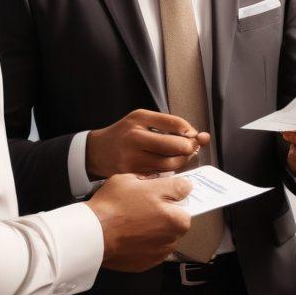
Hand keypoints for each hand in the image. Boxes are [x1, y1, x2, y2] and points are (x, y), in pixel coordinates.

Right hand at [85, 173, 192, 271]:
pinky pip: (152, 250)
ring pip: (165, 235)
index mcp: (177, 216)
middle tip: (142, 207)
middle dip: (164, 212)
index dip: (170, 191)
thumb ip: (161, 181)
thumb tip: (170, 182)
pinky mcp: (148, 264)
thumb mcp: (137, 179)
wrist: (92, 235)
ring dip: (156, 229)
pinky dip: (145, 244)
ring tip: (134, 222)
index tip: (160, 191)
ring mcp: (161, 252)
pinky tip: (130, 235)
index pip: (184, 197)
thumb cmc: (113, 206)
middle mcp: (174, 236)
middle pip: (176, 218)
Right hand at [86, 109, 209, 179]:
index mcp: (139, 119)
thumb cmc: (124, 133)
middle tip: (191, 147)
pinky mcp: (132, 174)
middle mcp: (135, 137)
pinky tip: (167, 165)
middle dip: (189, 148)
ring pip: (170, 164)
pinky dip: (169, 172)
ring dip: (182, 161)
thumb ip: (169, 125)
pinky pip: (160, 175)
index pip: (175, 123)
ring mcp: (132, 158)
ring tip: (180, 156)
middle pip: (175, 146)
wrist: (98, 151)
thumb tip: (198, 136)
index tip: (193, 135)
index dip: (190, 131)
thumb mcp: (142, 119)